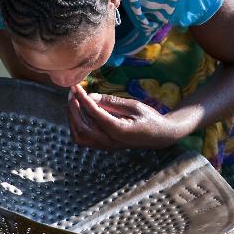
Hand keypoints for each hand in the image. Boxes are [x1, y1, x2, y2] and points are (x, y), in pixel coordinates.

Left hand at [66, 84, 182, 149]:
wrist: (161, 136)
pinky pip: (84, 139)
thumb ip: (112, 102)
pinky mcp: (105, 146)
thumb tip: (90, 96)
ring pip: (79, 136)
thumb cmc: (150, 118)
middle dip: (73, 109)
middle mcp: (109, 142)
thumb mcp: (134, 105)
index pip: (93, 113)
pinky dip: (78, 125)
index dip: (82, 98)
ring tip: (74, 102)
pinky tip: (80, 112)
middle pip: (81, 127)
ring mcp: (106, 146)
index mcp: (118, 130)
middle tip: (72, 93)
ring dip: (73, 119)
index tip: (75, 87)